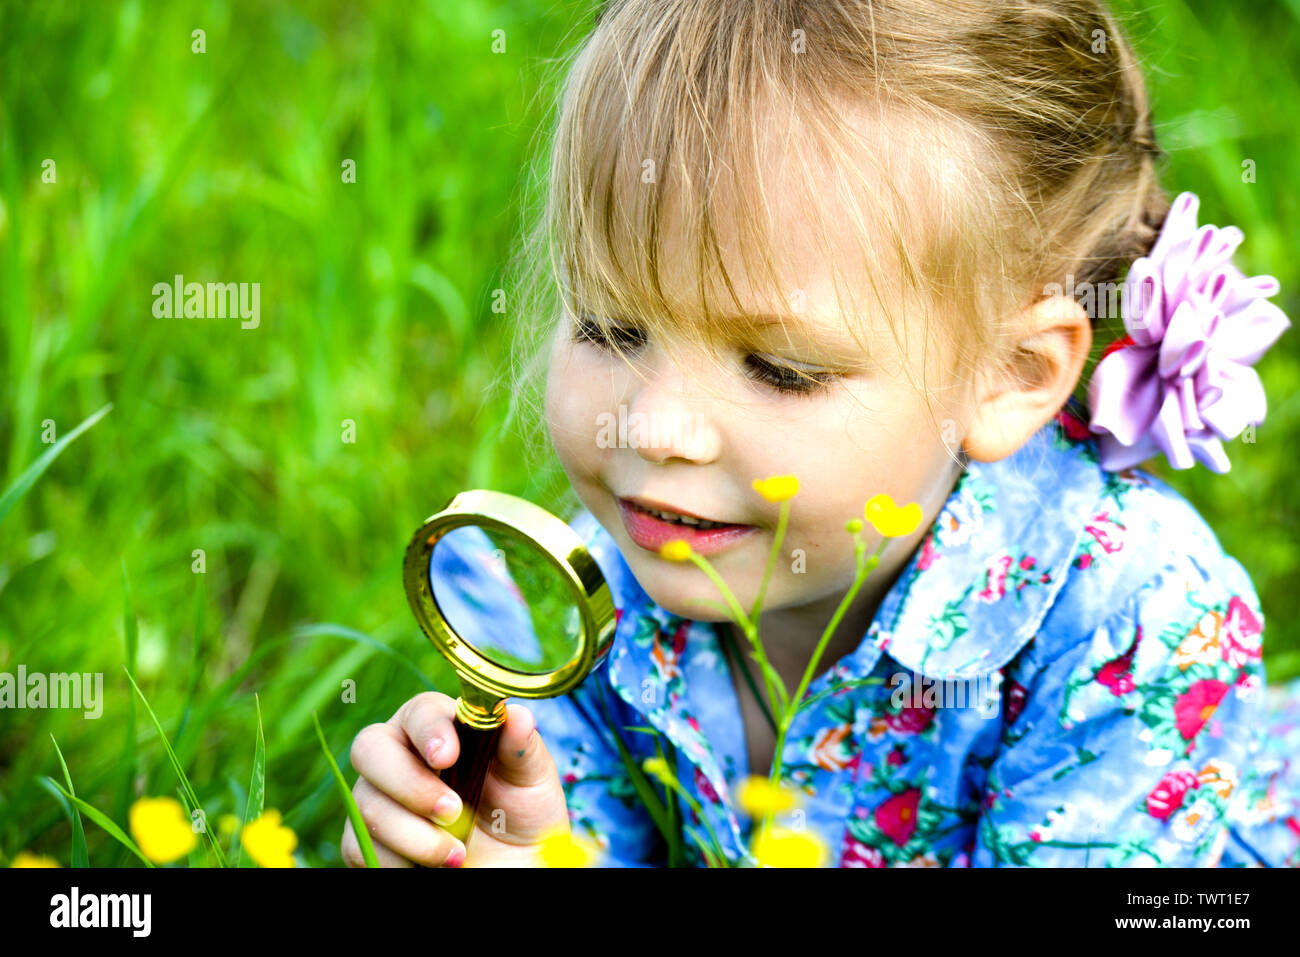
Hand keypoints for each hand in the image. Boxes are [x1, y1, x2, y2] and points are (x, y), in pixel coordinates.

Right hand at [341, 691, 570, 866]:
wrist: (510, 866)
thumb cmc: (519, 813)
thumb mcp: (531, 780)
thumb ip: (521, 748)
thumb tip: (517, 714)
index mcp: (439, 727)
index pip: (420, 711)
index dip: (429, 730)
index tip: (448, 756)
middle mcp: (399, 754)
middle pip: (369, 748)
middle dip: (410, 783)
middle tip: (452, 812)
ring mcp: (377, 796)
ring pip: (367, 804)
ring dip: (415, 835)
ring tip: (458, 854)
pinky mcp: (365, 839)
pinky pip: (359, 846)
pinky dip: (399, 861)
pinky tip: (434, 868)